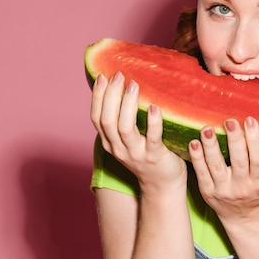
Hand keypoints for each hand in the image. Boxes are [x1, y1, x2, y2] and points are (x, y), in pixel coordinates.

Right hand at [90, 72, 186, 192]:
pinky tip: (155, 107)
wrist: (163, 184)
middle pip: (107, 120)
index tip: (103, 76)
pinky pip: (152, 138)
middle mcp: (118, 149)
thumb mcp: (129, 138)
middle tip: (119, 75)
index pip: (96, 117)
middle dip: (111, 95)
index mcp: (109, 142)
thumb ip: (123, 119)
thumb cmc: (147, 154)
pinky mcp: (155, 157)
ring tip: (134, 85)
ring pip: (125, 128)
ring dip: (128, 104)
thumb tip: (123, 88)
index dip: (97, 96)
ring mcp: (136, 154)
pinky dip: (153, 122)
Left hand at [188, 116, 258, 222]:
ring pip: (215, 166)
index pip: (258, 160)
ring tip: (207, 129)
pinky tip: (194, 142)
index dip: (255, 141)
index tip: (250, 120)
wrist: (243, 218)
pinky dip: (197, 158)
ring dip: (211, 146)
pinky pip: (201, 173)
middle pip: (238, 161)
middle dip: (234, 139)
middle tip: (230, 121)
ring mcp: (222, 190)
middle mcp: (241, 188)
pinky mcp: (207, 192)